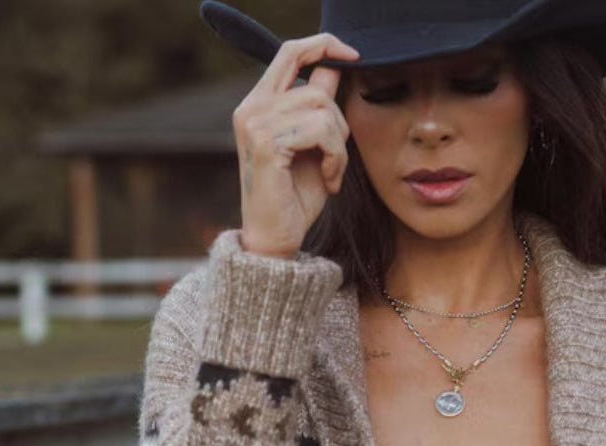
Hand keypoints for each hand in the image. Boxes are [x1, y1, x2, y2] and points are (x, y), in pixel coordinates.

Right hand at [231, 32, 360, 257]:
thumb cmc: (295, 198)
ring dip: (339, 146)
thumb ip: (319, 107)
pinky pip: (320, 130)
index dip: (324, 46)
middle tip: (335, 159)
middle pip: (315, 86)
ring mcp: (255, 122)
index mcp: (259, 104)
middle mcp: (251, 107)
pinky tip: (327, 182)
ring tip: (330, 173)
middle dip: (338, 123)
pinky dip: (335, 158)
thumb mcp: (314, 145)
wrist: (275, 240)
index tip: (354, 56)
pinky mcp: (266, 142)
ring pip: (322, 108)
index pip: (289, 52)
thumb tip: (335, 69)